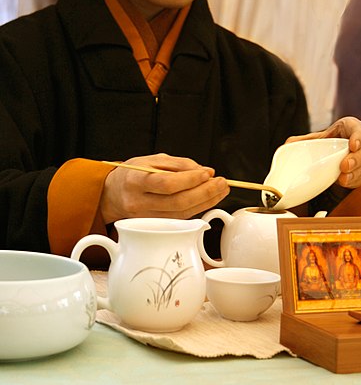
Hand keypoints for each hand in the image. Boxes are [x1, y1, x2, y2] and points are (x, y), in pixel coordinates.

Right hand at [100, 153, 229, 223]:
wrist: (112, 194)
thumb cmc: (134, 174)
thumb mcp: (151, 160)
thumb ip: (178, 164)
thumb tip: (205, 172)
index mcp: (136, 181)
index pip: (167, 183)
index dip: (190, 179)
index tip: (207, 173)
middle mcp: (139, 202)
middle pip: (177, 202)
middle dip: (204, 193)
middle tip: (221, 183)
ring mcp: (145, 219)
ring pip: (181, 214)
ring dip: (206, 202)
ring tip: (221, 189)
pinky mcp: (154, 227)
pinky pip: (180, 218)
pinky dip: (197, 208)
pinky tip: (208, 199)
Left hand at [285, 116, 360, 188]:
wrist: (338, 154)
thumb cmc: (330, 142)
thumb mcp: (319, 139)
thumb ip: (304, 141)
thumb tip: (287, 144)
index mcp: (351, 127)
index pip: (358, 128)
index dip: (358, 136)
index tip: (352, 145)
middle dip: (357, 158)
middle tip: (344, 166)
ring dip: (357, 172)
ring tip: (343, 178)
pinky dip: (356, 180)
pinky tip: (346, 182)